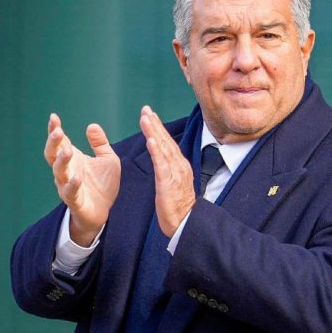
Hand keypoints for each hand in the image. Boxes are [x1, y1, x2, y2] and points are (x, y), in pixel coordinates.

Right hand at [44, 113, 120, 245]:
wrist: (103, 212)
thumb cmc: (103, 184)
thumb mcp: (107, 160)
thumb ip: (100, 144)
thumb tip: (92, 125)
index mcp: (72, 159)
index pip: (59, 142)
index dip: (54, 130)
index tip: (53, 117)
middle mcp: (66, 171)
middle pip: (52, 155)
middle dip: (53, 143)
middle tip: (57, 131)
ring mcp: (67, 186)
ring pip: (59, 172)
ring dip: (62, 161)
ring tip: (68, 151)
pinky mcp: (75, 201)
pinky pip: (70, 193)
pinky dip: (72, 185)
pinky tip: (77, 177)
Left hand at [139, 106, 195, 236]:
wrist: (185, 223)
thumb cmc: (178, 206)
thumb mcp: (174, 183)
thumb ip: (169, 170)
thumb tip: (162, 161)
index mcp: (180, 166)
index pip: (168, 143)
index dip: (159, 128)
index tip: (150, 115)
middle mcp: (179, 166)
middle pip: (166, 141)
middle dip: (155, 124)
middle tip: (146, 109)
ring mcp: (175, 173)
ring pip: (163, 148)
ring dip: (154, 132)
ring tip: (146, 118)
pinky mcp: (168, 183)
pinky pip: (161, 164)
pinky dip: (156, 151)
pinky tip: (150, 140)